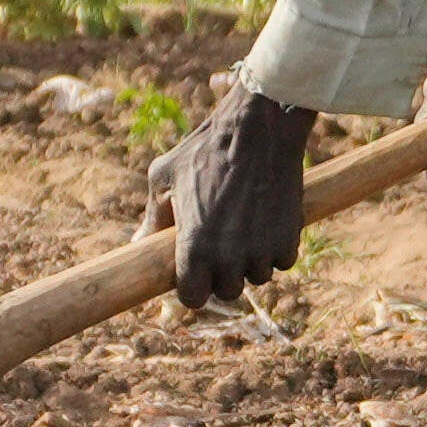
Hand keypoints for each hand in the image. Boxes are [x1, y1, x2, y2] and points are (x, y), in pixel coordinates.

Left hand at [161, 87, 317, 303]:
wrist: (259, 128)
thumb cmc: (205, 150)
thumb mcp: (165, 177)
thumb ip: (152, 217)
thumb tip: (137, 243)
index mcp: (194, 247)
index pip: (193, 298)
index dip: (194, 287)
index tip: (196, 273)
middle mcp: (228, 257)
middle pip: (228, 292)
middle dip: (224, 274)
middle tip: (223, 244)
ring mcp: (261, 251)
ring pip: (258, 277)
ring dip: (252, 260)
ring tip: (246, 227)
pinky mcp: (289, 239)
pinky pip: (283, 261)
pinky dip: (277, 248)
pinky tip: (267, 222)